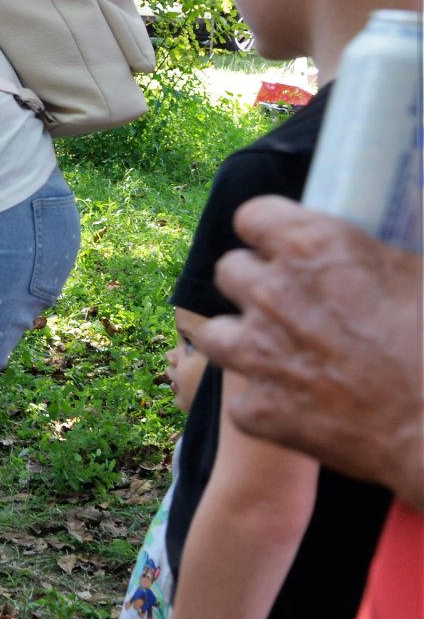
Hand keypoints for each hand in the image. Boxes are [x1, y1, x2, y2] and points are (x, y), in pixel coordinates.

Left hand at [195, 196, 423, 505]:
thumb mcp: (422, 269)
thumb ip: (402, 235)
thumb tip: (402, 209)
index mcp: (312, 247)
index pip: (252, 216)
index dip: (267, 228)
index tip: (280, 240)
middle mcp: (271, 294)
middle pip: (230, 271)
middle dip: (254, 282)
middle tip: (288, 299)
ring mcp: (256, 354)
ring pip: (214, 332)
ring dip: (241, 338)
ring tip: (277, 350)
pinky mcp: (257, 409)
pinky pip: (243, 399)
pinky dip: (266, 402)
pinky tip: (299, 405)